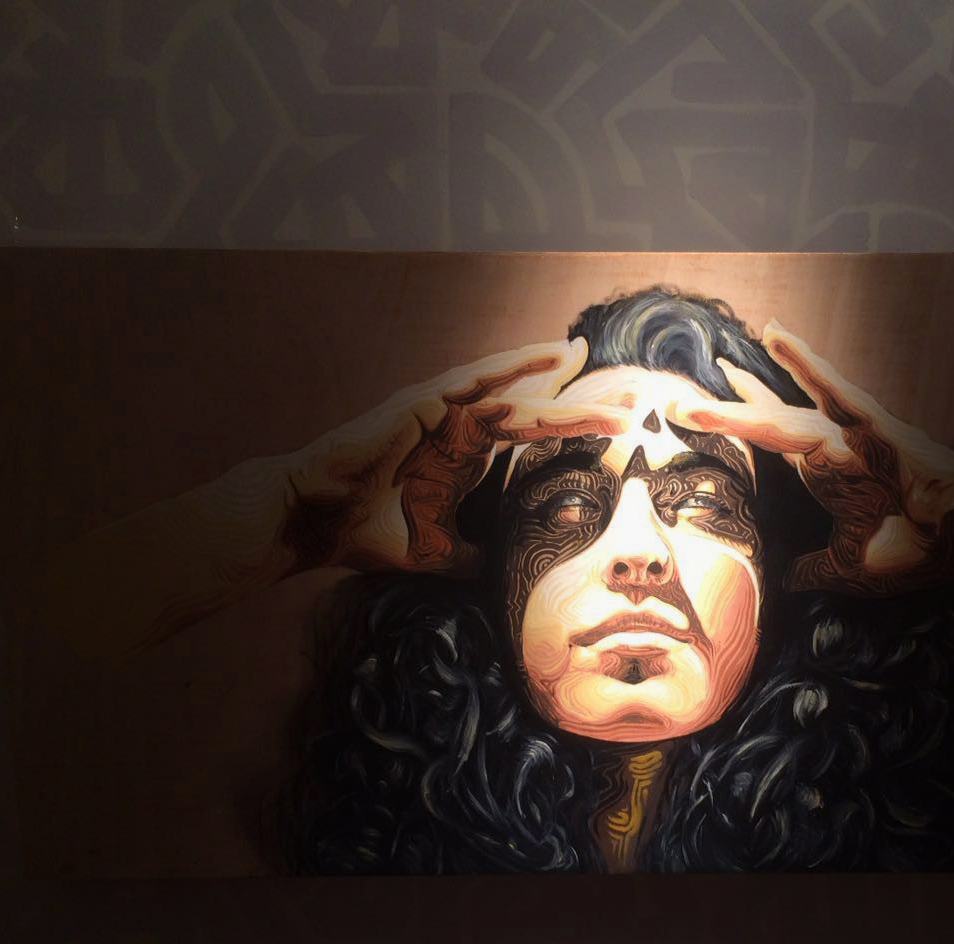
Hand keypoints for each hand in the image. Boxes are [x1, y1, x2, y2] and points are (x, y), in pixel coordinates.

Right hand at [285, 336, 628, 573]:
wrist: (318, 523)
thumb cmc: (369, 533)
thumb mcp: (438, 554)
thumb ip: (474, 557)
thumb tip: (506, 580)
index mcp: (468, 457)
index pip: (535, 438)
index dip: (576, 429)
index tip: (622, 426)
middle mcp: (463, 428)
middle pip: (537, 410)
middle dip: (584, 403)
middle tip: (635, 396)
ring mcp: (445, 412)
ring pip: (515, 392)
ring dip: (558, 378)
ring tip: (596, 360)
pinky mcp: (424, 404)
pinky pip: (477, 379)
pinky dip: (513, 365)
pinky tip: (549, 354)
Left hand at [670, 321, 953, 594]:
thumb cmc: (918, 550)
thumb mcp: (851, 568)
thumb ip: (816, 570)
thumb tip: (787, 581)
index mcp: (829, 478)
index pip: (773, 446)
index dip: (740, 428)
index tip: (702, 415)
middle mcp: (836, 449)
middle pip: (773, 422)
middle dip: (732, 408)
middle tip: (685, 396)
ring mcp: (856, 435)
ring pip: (793, 408)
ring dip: (755, 390)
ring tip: (720, 366)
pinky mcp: (877, 427)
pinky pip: (835, 390)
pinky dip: (806, 366)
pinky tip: (777, 339)